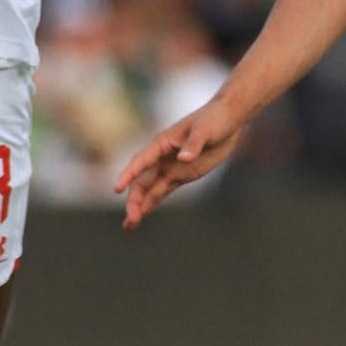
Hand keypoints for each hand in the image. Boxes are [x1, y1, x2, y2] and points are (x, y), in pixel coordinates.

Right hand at [115, 94, 242, 228]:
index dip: (129, 174)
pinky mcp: (181, 175)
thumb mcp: (205, 130)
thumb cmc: (214, 119)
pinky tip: (143, 216)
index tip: (117, 188)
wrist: (228, 119)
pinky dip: (152, 203)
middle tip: (131, 219)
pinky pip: (162, 191)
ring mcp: (170, 167)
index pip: (141, 161)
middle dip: (135, 200)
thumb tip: (183, 159)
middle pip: (142, 181)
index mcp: (162, 143)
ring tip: (129, 225)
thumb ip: (193, 144)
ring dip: (140, 206)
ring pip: (150, 190)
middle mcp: (161, 157)